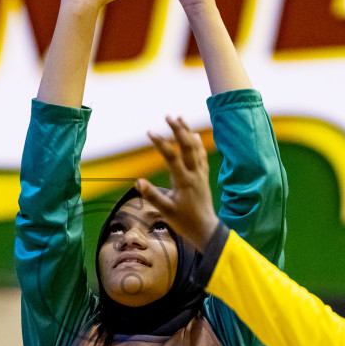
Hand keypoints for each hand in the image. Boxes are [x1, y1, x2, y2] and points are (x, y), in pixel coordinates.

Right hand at [134, 116, 219, 249]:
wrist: (206, 230)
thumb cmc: (185, 222)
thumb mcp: (166, 211)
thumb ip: (153, 196)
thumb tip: (138, 182)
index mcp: (184, 181)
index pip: (171, 156)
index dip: (160, 142)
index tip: (149, 132)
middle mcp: (194, 174)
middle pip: (187, 146)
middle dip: (178, 129)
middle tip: (168, 116)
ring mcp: (201, 174)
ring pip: (196, 148)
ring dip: (188, 132)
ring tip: (180, 118)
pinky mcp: (204, 177)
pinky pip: (201, 155)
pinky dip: (197, 144)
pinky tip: (194, 136)